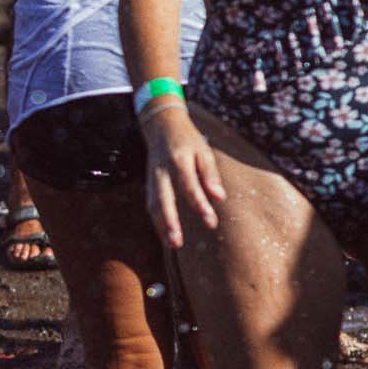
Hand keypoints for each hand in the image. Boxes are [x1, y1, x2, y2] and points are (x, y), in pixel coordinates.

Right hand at [140, 104, 226, 247]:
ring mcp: (152, 177)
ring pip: (153, 203)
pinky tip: (164, 235)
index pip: (189, 186)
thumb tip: (219, 197)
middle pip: (164, 198)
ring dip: (160, 225)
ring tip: (172, 244)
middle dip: (169, 221)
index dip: (199, 205)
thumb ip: (210, 174)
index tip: (210, 222)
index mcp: (179, 160)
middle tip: (178, 242)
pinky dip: (156, 220)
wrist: (161, 125)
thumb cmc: (188, 140)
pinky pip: (150, 203)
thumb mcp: (204, 151)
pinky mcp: (148, 182)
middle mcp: (162, 170)